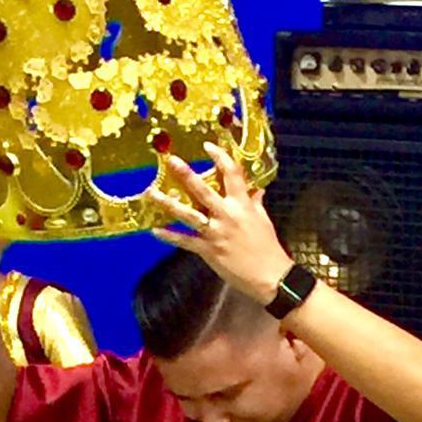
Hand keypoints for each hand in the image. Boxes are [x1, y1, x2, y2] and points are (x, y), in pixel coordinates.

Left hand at [149, 144, 291, 304]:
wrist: (270, 275)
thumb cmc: (268, 247)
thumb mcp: (263, 220)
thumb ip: (256, 203)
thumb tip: (257, 190)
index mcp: (242, 205)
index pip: (232, 174)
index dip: (220, 157)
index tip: (207, 146)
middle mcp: (226, 215)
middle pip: (203, 191)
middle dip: (186, 175)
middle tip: (171, 161)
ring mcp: (215, 233)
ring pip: (188, 214)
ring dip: (168, 203)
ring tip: (151, 193)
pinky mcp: (208, 250)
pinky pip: (185, 242)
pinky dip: (170, 236)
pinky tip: (155, 230)